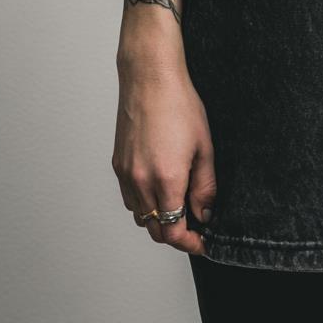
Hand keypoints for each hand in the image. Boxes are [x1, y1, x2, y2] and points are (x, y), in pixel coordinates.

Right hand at [112, 54, 216, 255]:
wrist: (150, 78)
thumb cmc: (179, 105)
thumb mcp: (204, 146)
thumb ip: (205, 186)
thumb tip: (205, 213)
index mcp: (166, 179)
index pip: (173, 231)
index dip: (189, 243)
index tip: (202, 242)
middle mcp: (141, 182)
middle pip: (155, 230)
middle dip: (176, 234)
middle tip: (195, 227)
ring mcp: (126, 174)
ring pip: (140, 216)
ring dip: (159, 219)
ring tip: (179, 205)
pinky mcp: (117, 165)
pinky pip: (129, 198)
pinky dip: (144, 204)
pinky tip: (159, 189)